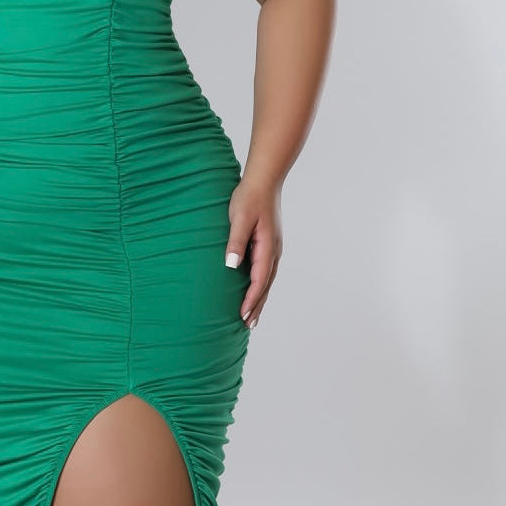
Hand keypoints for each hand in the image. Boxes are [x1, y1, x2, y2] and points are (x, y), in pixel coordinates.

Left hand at [224, 171, 281, 329]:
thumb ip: (236, 242)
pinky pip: (264, 271)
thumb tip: (232, 266)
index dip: (251, 300)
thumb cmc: (250, 197)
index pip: (259, 280)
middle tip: (248, 325)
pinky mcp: (268, 244)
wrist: (264, 180)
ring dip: (259, 298)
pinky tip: (253, 291)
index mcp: (267, 247)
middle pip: (266, 285)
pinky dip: (260, 286)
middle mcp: (273, 251)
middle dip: (257, 306)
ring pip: (266, 280)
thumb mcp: (240, 218)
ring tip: (251, 316)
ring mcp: (272, 248)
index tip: (243, 316)